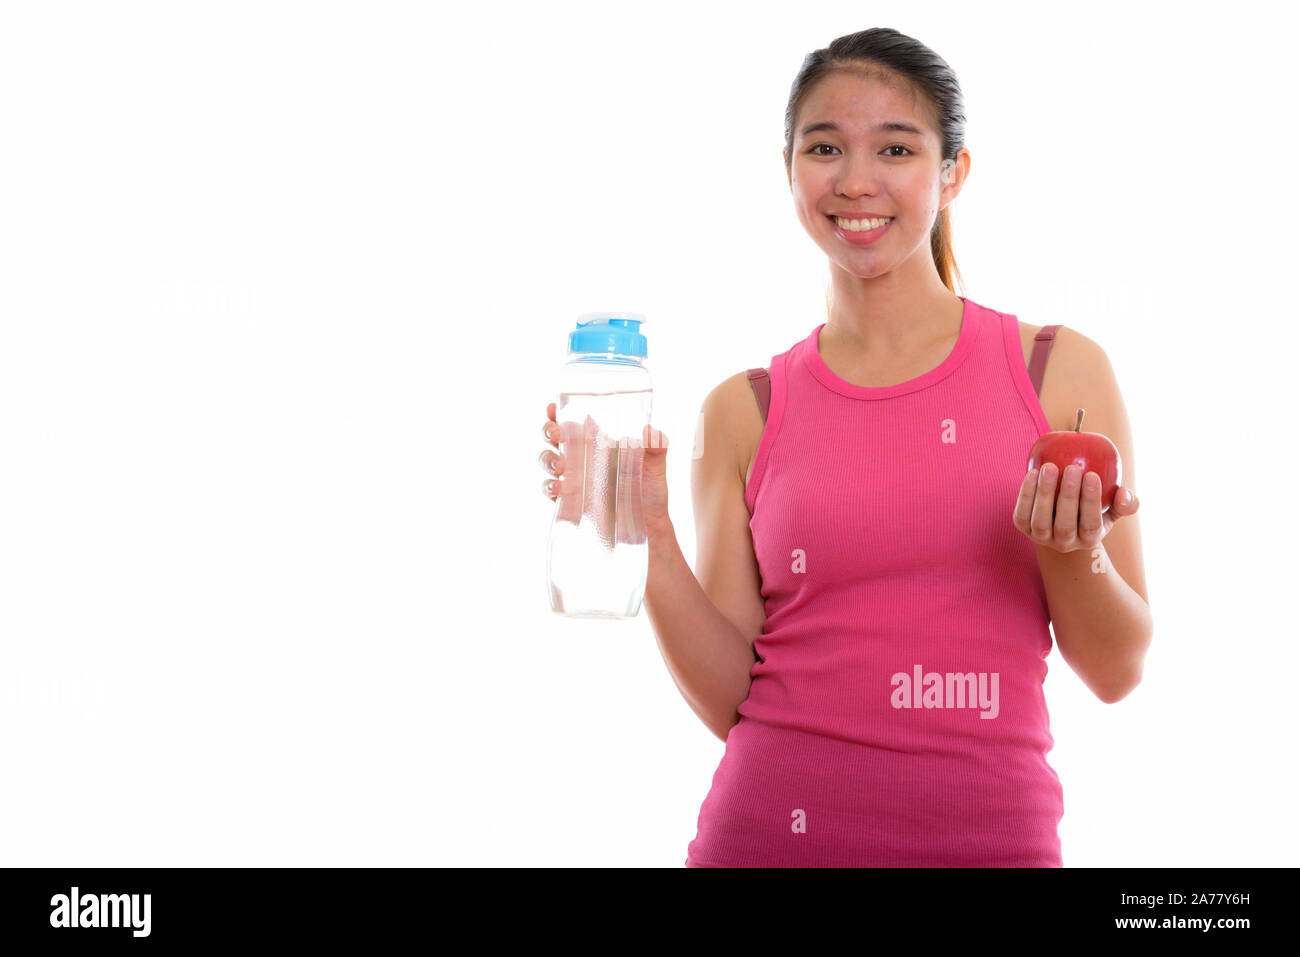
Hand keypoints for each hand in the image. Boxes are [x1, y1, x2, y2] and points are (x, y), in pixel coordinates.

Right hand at [539, 402, 670, 540]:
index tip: (553, 408)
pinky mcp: (570, 501)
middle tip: (557, 435)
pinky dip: (549, 487)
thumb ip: (656, 449)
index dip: (558, 412)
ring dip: (548, 459)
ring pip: (548, 461)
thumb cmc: (651, 492)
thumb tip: (651, 431)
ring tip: (561, 467)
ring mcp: (573, 479)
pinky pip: (551, 491)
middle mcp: (582, 457)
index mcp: (598, 442)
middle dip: (549, 431)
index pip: (573, 420)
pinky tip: (558, 488)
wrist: (648, 527)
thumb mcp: (656, 468)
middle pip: (553, 437)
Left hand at [1013, 463, 1138, 553]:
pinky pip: (1022, 514)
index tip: (1092, 475)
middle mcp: (1065, 543)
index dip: (1091, 501)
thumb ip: (1125, 503)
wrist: (1061, 521)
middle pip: (1065, 524)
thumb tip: (1124, 493)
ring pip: (1041, 521)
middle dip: (1069, 496)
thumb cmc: (1092, 511)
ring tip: (1049, 467)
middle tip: (1072, 468)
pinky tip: (1032, 473)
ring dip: (1044, 493)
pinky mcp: (1023, 529)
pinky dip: (1025, 495)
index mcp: (1089, 540)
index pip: (1091, 524)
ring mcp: (1042, 538)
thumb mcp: (1112, 510)